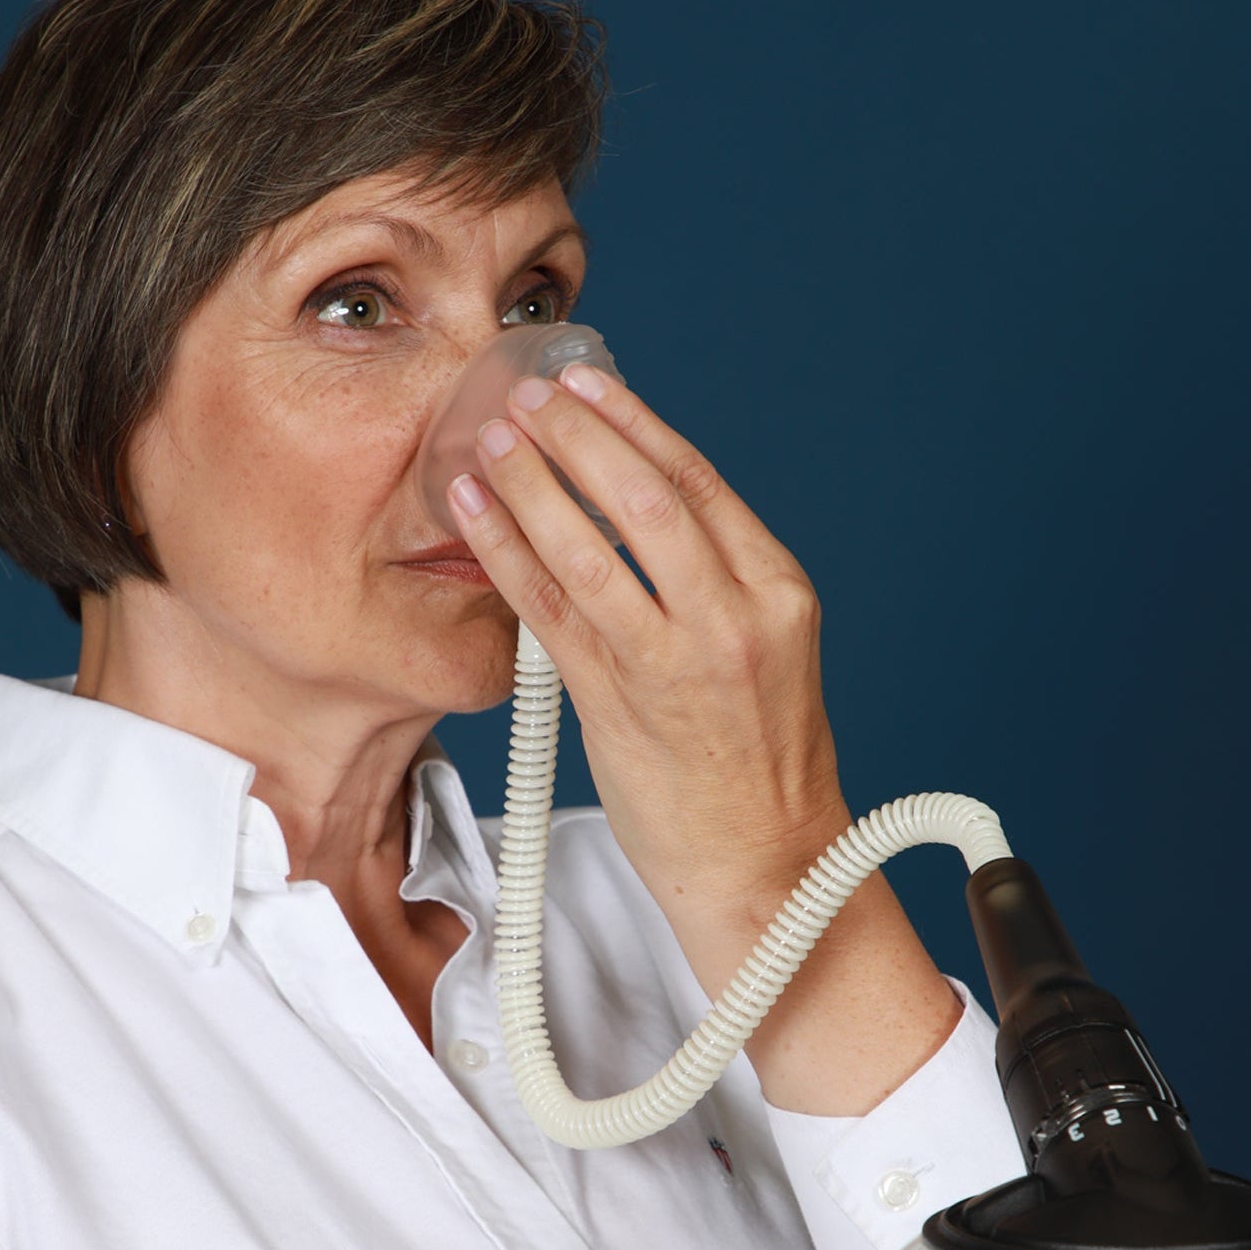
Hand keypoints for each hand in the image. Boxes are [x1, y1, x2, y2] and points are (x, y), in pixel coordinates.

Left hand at [448, 362, 849, 997]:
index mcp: (777, 592)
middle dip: (578, 436)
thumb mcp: (766, 649)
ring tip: (492, 437)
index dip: (636, 423)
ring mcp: (672, 663)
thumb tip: (631, 504)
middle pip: (645, 498)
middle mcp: (732, 618)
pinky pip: (547, 610)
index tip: (591, 383)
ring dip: (532, 483)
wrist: (771, 866)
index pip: (699, 483)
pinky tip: (473, 510)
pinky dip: (505, 551)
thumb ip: (712, 580)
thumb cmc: (762, 759)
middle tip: (529, 394)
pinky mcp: (616, 705)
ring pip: (589, 548)